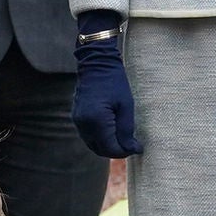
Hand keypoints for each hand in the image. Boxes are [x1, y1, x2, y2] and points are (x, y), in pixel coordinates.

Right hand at [73, 27, 138, 159]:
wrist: (96, 63)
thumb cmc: (115, 82)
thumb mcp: (126, 106)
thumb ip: (127, 131)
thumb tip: (133, 149)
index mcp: (96, 120)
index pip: (110, 148)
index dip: (125, 152)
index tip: (138, 148)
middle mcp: (84, 124)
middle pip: (100, 150)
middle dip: (117, 151)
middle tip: (132, 145)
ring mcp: (78, 121)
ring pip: (93, 145)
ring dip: (108, 146)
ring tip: (123, 139)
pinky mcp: (77, 118)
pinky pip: (88, 136)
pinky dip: (100, 139)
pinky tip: (112, 132)